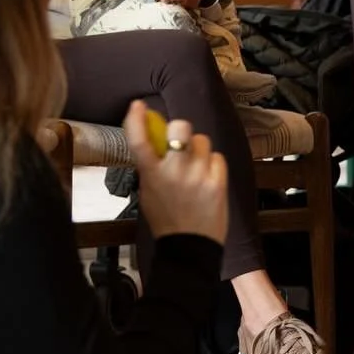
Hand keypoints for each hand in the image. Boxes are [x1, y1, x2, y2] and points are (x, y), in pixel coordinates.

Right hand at [122, 101, 228, 245]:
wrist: (189, 248)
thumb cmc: (166, 220)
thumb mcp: (148, 193)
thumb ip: (150, 167)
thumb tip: (154, 140)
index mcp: (151, 176)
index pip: (139, 141)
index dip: (136, 119)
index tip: (138, 105)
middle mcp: (173, 172)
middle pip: (180, 128)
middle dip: (180, 130)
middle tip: (180, 141)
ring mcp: (197, 176)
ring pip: (201, 140)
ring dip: (198, 149)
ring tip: (196, 167)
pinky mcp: (217, 182)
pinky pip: (217, 157)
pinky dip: (212, 164)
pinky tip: (207, 179)